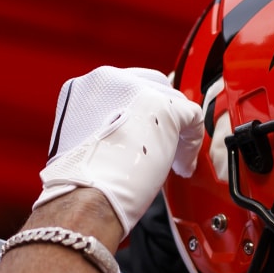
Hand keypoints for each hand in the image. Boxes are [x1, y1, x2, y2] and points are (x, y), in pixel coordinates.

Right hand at [35, 67, 204, 233]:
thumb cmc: (81, 179)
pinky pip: (192, 117)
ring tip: (175, 163)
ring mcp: (139, 88)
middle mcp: (111, 78)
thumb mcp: (83, 139)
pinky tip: (183, 165)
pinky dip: (192, 143)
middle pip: (154, 88)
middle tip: (164, 147)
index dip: (142, 112)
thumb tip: (125, 133)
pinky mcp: (165, 105)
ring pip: (174, 102)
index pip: (128, 87)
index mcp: (88, 86)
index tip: (145, 134)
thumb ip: (103, 125)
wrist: (86, 193)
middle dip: (162, 117)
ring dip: (177, 133)